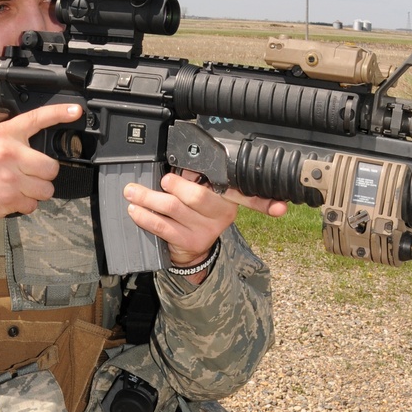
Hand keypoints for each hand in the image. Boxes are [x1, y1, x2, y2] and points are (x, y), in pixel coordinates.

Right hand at [0, 103, 82, 234]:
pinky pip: (34, 204)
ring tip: (17, 188)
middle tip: (27, 176)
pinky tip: (10, 198)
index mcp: (3, 135)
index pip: (36, 118)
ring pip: (46, 188)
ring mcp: (12, 176)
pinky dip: (25, 205)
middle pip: (51, 166)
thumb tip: (36, 144)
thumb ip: (12, 141)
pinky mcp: (13, 197)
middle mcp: (10, 152)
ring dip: (36, 192)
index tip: (75, 111)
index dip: (59, 113)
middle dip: (43, 175)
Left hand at [124, 171, 287, 273]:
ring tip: (132, 191)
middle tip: (163, 180)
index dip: (266, 202)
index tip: (280, 208)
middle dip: (176, 185)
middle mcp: (221, 215)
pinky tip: (135, 209)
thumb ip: (197, 176)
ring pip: (173, 209)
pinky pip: (161, 226)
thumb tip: (182, 160)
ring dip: (148, 198)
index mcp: (230, 198)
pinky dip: (145, 216)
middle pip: (197, 196)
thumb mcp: (204, 193)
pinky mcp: (187, 243)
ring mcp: (204, 231)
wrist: (192, 251)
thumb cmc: (195, 212)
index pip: (248, 194)